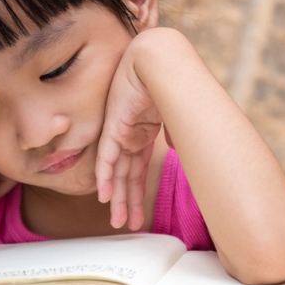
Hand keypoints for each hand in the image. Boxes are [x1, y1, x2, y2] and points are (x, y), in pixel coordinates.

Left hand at [95, 47, 162, 229]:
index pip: (137, 169)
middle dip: (125, 201)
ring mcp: (121, 131)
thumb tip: (180, 149)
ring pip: (117, 172)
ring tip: (117, 220)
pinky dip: (106, 177)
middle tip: (125, 224)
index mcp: (144, 132)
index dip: (137, 193)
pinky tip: (104, 196)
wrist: (160, 60)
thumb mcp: (178, 116)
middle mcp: (130, 135)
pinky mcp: (114, 126)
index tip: (138, 214)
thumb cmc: (173, 81)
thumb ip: (177, 135)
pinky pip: (107, 158)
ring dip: (117, 197)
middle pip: (126, 175)